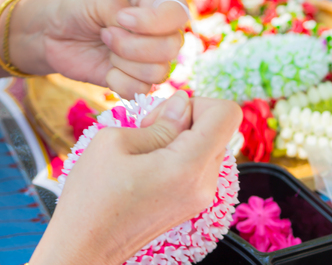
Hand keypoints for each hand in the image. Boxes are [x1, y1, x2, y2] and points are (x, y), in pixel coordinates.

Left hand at [7, 0, 187, 96]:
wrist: (53, 32)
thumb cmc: (78, 5)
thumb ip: (123, 10)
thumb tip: (137, 34)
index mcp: (158, 1)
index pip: (178, 14)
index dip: (153, 22)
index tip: (121, 19)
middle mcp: (161, 30)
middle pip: (170, 48)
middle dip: (132, 45)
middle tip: (105, 33)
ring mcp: (151, 57)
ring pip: (158, 72)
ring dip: (123, 62)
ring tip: (105, 46)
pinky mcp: (136, 79)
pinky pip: (142, 90)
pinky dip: (119, 82)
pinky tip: (106, 69)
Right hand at [29, 92, 241, 264]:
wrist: (84, 249)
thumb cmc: (91, 195)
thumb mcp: (116, 142)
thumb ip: (160, 121)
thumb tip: (183, 102)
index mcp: (188, 166)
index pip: (227, 113)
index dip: (198, 102)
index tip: (167, 114)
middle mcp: (205, 184)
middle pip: (218, 127)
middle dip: (187, 118)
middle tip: (149, 131)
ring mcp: (202, 198)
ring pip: (209, 143)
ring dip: (183, 136)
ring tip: (146, 150)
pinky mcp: (194, 204)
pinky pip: (201, 163)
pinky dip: (181, 153)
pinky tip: (151, 164)